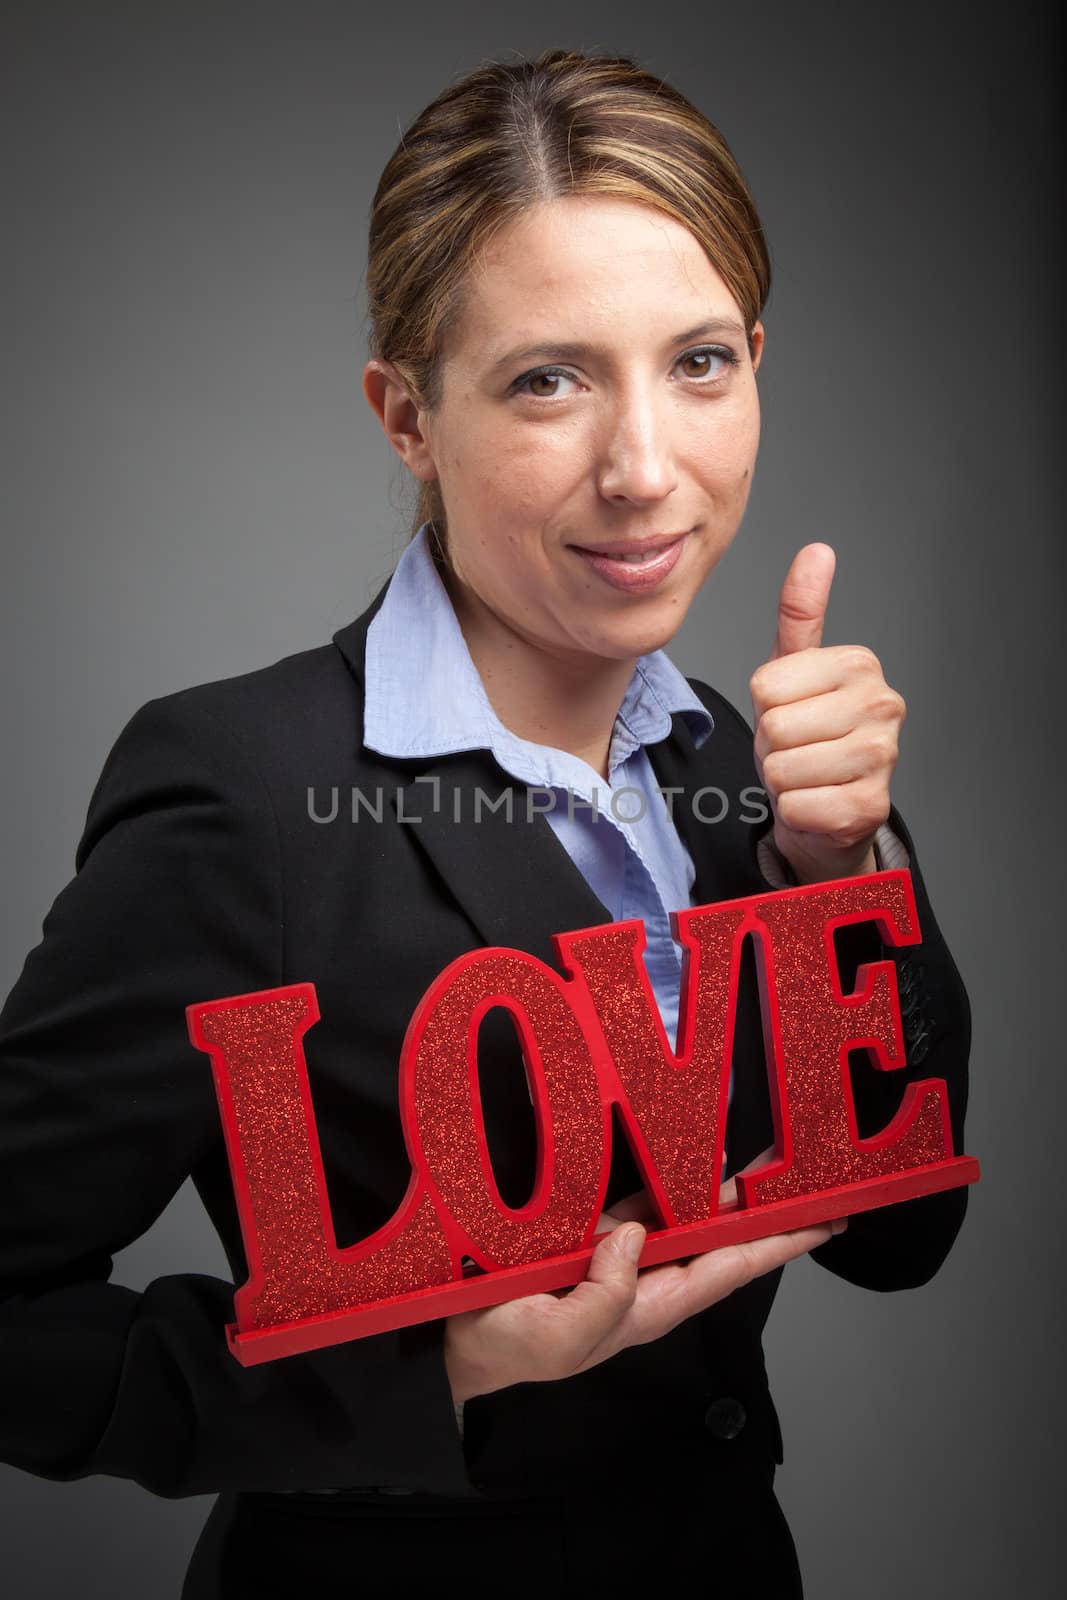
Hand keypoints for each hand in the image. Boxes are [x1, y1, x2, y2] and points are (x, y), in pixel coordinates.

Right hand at [444, 1150, 843, 1404]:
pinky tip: (691, 1151)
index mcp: (651, 1306)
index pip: (730, 1268)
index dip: (779, 1243)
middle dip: (767, 1208)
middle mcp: (648, 1275)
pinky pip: (642, 1198)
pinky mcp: (591, 1229)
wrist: (462, 1343)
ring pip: (686, 1211)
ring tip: (768, 1158)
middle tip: (813, 1172)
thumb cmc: (511, 1348)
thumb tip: (637, 1235)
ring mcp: (621, 1251)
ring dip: (724, 1186)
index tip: (827, 1221)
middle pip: (721, 1236)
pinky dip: (669, 1173)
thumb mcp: (560, 1338)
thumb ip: (605, 1296)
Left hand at [749, 543, 905, 884]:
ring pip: (783, 767)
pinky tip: (817, 803)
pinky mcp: (870, 807)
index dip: (765, 707)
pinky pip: (797, 806)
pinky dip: (794, 811)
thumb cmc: (806, 736)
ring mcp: (883, 758)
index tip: (792, 713)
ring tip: (807, 775)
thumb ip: (800, 612)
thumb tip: (818, 550)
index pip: (766, 685)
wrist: (826, 810)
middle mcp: (883, 705)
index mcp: (860, 664)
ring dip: (783, 780)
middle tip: (797, 749)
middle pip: (776, 725)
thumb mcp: (793, 670)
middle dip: (773, 746)